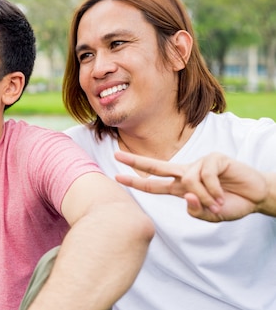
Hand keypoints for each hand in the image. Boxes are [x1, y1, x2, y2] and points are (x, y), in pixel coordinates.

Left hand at [114, 150, 268, 221]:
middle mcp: (186, 173)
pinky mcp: (214, 159)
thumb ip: (195, 211)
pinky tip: (222, 194)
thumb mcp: (210, 215)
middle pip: (156, 166)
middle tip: (115, 155)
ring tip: (217, 204)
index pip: (154, 184)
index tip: (116, 177)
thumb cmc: (231, 204)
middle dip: (135, 161)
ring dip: (204, 197)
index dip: (136, 182)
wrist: (256, 197)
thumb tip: (185, 197)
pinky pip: (206, 176)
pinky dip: (214, 189)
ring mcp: (200, 164)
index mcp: (181, 187)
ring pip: (189, 180)